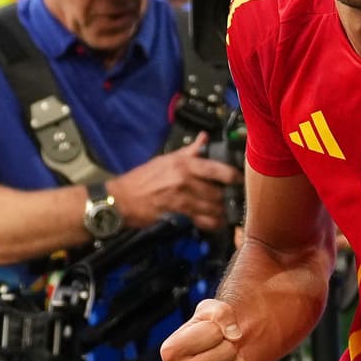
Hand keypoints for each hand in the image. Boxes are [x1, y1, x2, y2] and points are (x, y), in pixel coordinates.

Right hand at [108, 134, 239, 231]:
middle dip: (227, 198)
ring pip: (211, 206)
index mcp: (183, 163)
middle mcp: (184, 178)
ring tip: (225, 213)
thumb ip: (189, 151)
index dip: (233, 176)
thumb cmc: (142, 179)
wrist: (121, 198)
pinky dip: (210, 222)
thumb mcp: (165, 159)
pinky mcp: (177, 211)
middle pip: (217, 190)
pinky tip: (214, 223)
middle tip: (233, 200)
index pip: (217, 168)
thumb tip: (204, 138)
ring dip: (220, 212)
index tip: (239, 180)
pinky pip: (201, 218)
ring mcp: (181, 196)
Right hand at [161, 298, 252, 360]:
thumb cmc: (210, 331)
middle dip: (229, 346)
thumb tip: (234, 334)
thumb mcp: (211, 310)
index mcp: (170, 351)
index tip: (210, 335)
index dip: (218, 329)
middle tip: (220, 350)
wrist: (217, 352)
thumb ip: (222, 313)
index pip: (214, 332)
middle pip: (227, 352)